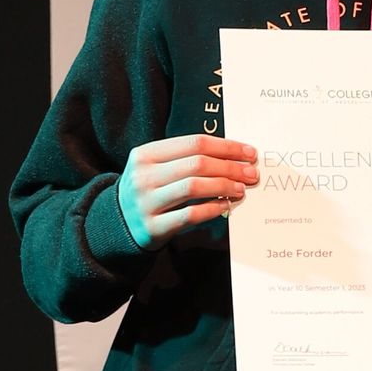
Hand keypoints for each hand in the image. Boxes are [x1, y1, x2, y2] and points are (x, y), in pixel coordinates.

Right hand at [118, 133, 257, 243]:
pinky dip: (211, 209)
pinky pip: (189, 215)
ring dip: (223, 186)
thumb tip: (235, 156)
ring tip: (241, 189)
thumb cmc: (150, 190)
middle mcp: (143, 176)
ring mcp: (146, 202)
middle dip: (230, 167)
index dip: (226, 147)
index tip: (249, 153)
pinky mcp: (153, 227)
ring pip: (193, 187)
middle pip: (196, 164)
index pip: (194, 143)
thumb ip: (188, 158)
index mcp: (146, 154)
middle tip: (252, 173)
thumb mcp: (158, 167)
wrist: (119, 223)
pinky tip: (225, 205)